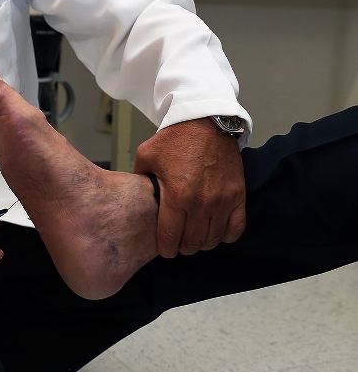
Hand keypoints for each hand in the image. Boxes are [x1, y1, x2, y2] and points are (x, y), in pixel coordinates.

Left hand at [133, 117, 245, 257]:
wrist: (206, 121)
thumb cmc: (175, 139)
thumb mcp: (146, 156)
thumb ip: (139, 181)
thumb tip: (133, 197)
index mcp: (177, 195)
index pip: (171, 237)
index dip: (166, 249)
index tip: (165, 250)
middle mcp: (202, 202)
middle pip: (192, 242)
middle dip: (182, 247)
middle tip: (178, 244)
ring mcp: (223, 200)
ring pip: (213, 239)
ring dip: (203, 243)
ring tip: (194, 240)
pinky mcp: (238, 195)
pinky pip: (236, 228)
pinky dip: (226, 235)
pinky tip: (216, 233)